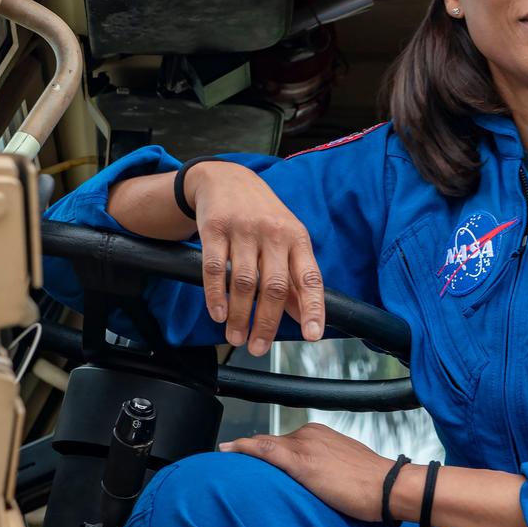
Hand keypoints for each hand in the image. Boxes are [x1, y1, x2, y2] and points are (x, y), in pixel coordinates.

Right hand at [185, 162, 325, 354]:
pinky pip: (215, 268)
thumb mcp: (287, 238)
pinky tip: (218, 313)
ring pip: (244, 282)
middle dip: (266, 323)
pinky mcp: (215, 228)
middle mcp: (274, 233)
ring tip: (236, 337)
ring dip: (240, 315)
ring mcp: (244, 230)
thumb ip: (294, 275)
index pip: (310, 277)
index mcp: (297, 238)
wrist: (227, 178)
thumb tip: (303, 315)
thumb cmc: (262, 215)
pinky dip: (216, 295)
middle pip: (274, 286)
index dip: (313, 308)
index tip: (312, 335)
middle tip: (258, 348)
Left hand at [218, 423, 401, 522]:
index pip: (283, 442)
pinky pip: (266, 450)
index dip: (263, 450)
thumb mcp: (345, 469)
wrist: (388, 487)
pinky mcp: (302, 462)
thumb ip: (326, 468)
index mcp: (320, 435)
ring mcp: (305, 446)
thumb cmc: (373, 484)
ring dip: (245, 451)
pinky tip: (229, 449)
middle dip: (252, 452)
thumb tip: (317, 482)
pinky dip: (245, 448)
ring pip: (266, 446)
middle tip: (229, 459)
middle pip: (272, 443)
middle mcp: (310, 434)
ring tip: (225, 455)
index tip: (248, 456)